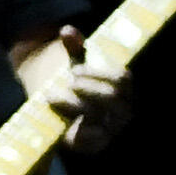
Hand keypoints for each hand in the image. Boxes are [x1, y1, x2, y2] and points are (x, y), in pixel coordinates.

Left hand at [34, 24, 135, 152]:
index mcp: (124, 89)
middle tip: (67, 82)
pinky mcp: (97, 144)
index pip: (123, 78)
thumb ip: (73, 46)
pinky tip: (57, 114)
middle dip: (87, 86)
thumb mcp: (75, 63)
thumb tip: (66, 30)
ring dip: (72, 102)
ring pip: (96, 114)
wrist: (63, 111)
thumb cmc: (75, 83)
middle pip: (113, 96)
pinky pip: (89, 136)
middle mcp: (123, 110)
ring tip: (51, 95)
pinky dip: (71, 123)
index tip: (74, 70)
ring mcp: (112, 128)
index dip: (97, 72)